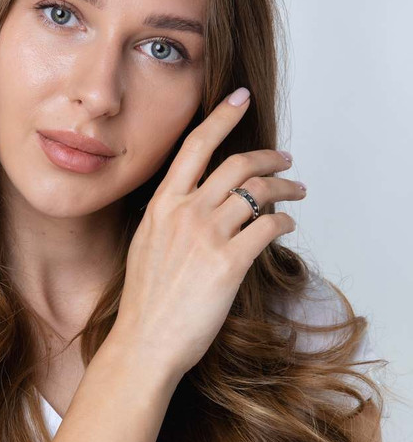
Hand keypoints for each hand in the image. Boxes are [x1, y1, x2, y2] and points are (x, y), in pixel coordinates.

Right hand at [111, 88, 302, 381]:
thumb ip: (171, 221)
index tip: (240, 98)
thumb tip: (202, 206)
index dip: (221, 117)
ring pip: (258, 193)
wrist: (144, 342)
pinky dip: (285, 222)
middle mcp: (184, 213)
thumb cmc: (146, 303)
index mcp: (161, 206)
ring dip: (285, 189)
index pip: (195, 147)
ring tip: (297, 193)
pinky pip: (269, 228)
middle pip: (237, 165)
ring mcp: (207, 236)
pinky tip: (288, 227)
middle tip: (286, 161)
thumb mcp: (146, 247)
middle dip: (269, 158)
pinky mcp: (229, 263)